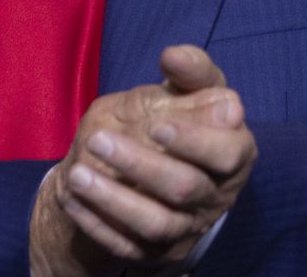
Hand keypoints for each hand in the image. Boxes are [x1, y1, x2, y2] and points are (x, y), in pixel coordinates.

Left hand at [29, 46, 257, 274]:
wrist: (130, 169)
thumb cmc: (164, 119)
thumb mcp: (178, 90)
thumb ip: (186, 71)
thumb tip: (174, 55)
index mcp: (233, 152)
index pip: (229, 152)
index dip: (195, 141)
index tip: (156, 125)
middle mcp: (215, 195)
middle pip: (186, 188)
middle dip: (141, 165)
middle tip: (97, 140)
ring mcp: (186, 227)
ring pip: (156, 223)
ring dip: (114, 200)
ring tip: (76, 175)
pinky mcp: (157, 252)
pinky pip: (127, 246)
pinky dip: (98, 223)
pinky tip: (73, 199)